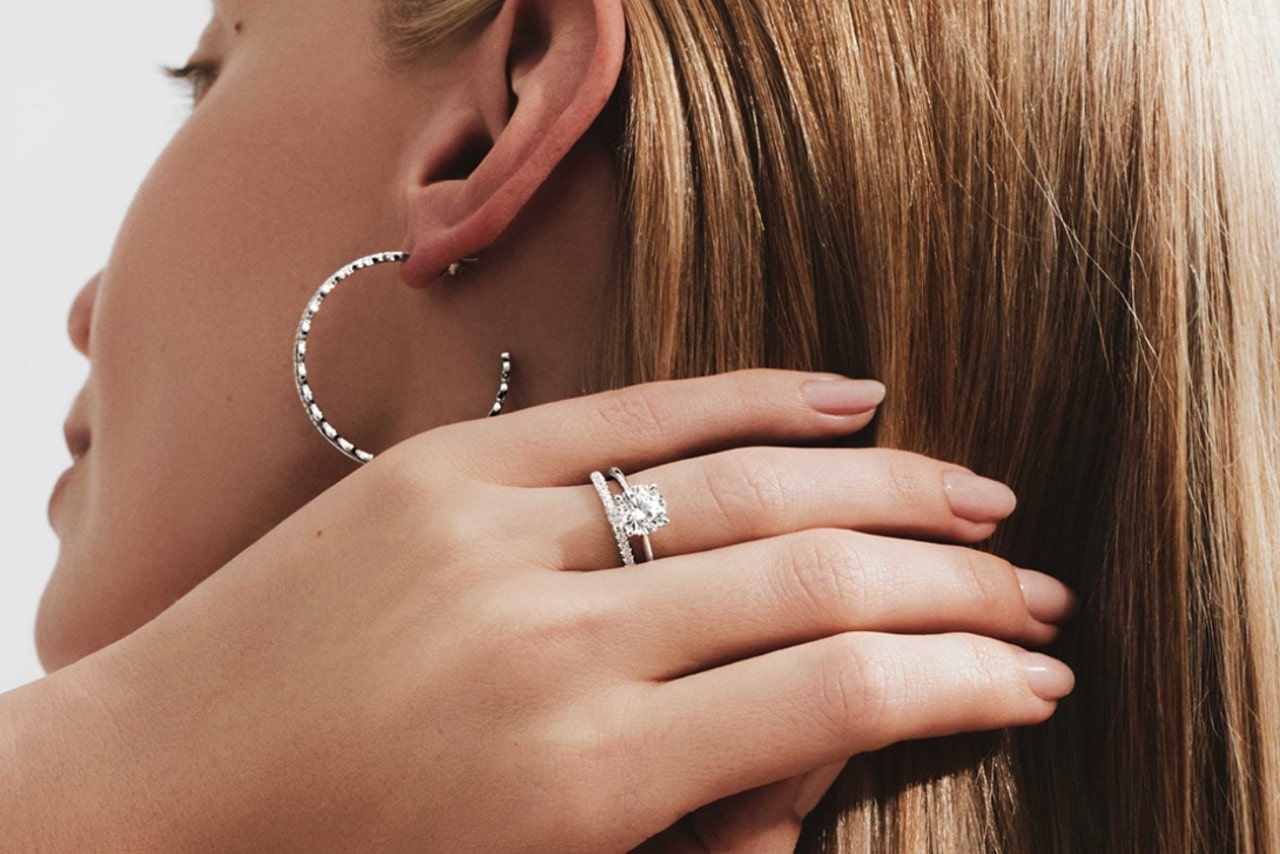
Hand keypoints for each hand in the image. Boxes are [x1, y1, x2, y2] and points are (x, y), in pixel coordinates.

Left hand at [33, 370, 1072, 851]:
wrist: (154, 786)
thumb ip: (697, 831)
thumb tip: (819, 752)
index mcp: (585, 775)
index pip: (835, 693)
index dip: (961, 679)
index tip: (1037, 678)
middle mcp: (558, 640)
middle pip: (815, 578)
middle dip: (952, 584)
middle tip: (1038, 591)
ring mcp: (497, 531)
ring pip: (741, 484)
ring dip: (883, 487)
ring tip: (978, 495)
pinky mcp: (448, 466)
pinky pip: (631, 411)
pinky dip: (750, 399)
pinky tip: (846, 399)